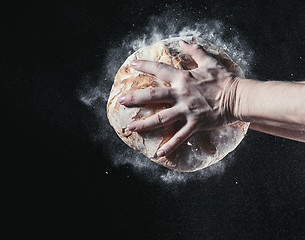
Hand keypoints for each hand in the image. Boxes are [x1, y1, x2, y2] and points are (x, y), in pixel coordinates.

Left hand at [118, 40, 239, 156]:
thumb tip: (184, 42)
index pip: (160, 70)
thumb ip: (195, 52)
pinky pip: (180, 136)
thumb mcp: (209, 62)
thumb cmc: (224, 79)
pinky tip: (159, 153)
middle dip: (135, 98)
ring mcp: (187, 110)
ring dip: (145, 123)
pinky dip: (170, 145)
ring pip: (161, 118)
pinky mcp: (195, 123)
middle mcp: (181, 94)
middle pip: (154, 96)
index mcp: (183, 78)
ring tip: (130, 127)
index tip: (132, 65)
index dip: (145, 66)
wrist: (238, 97)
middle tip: (121, 101)